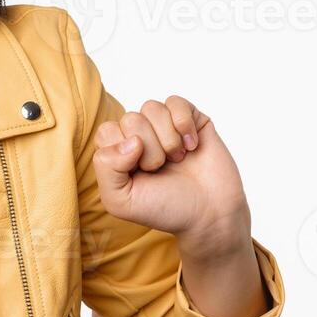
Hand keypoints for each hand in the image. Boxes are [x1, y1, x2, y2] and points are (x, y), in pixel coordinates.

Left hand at [91, 96, 249, 260]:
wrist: (210, 214)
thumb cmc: (164, 208)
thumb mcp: (120, 201)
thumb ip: (106, 169)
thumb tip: (131, 140)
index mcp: (118, 151)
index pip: (107, 132)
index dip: (124, 154)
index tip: (140, 175)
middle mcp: (139, 135)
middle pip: (131, 119)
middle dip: (149, 150)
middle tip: (161, 168)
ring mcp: (164, 125)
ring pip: (152, 108)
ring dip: (168, 139)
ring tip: (178, 158)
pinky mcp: (190, 119)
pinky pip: (176, 102)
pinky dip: (184, 125)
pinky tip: (192, 146)